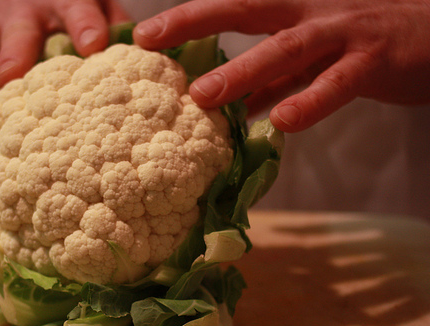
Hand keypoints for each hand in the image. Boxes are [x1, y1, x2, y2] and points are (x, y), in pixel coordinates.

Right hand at [0, 0, 128, 146]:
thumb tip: (147, 67)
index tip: (93, 46)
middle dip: (16, 52)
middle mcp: (26, 12)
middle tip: (12, 78)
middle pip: (19, 29)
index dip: (84, 25)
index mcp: (68, 1)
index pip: (77, 8)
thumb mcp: (106, 16)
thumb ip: (119, 36)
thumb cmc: (85, 20)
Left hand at [133, 0, 429, 132]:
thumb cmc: (364, 44)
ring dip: (243, 71)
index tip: (143, 36)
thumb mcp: (311, 57)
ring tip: (203, 97)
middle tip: (151, 43)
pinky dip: (311, 101)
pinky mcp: (374, 59)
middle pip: (246, 7)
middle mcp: (311, 11)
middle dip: (196, 20)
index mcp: (291, 10)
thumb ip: (273, 80)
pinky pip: (338, 82)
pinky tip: (283, 122)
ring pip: (287, 46)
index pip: (232, 7)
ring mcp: (343, 31)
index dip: (187, 19)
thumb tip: (232, 108)